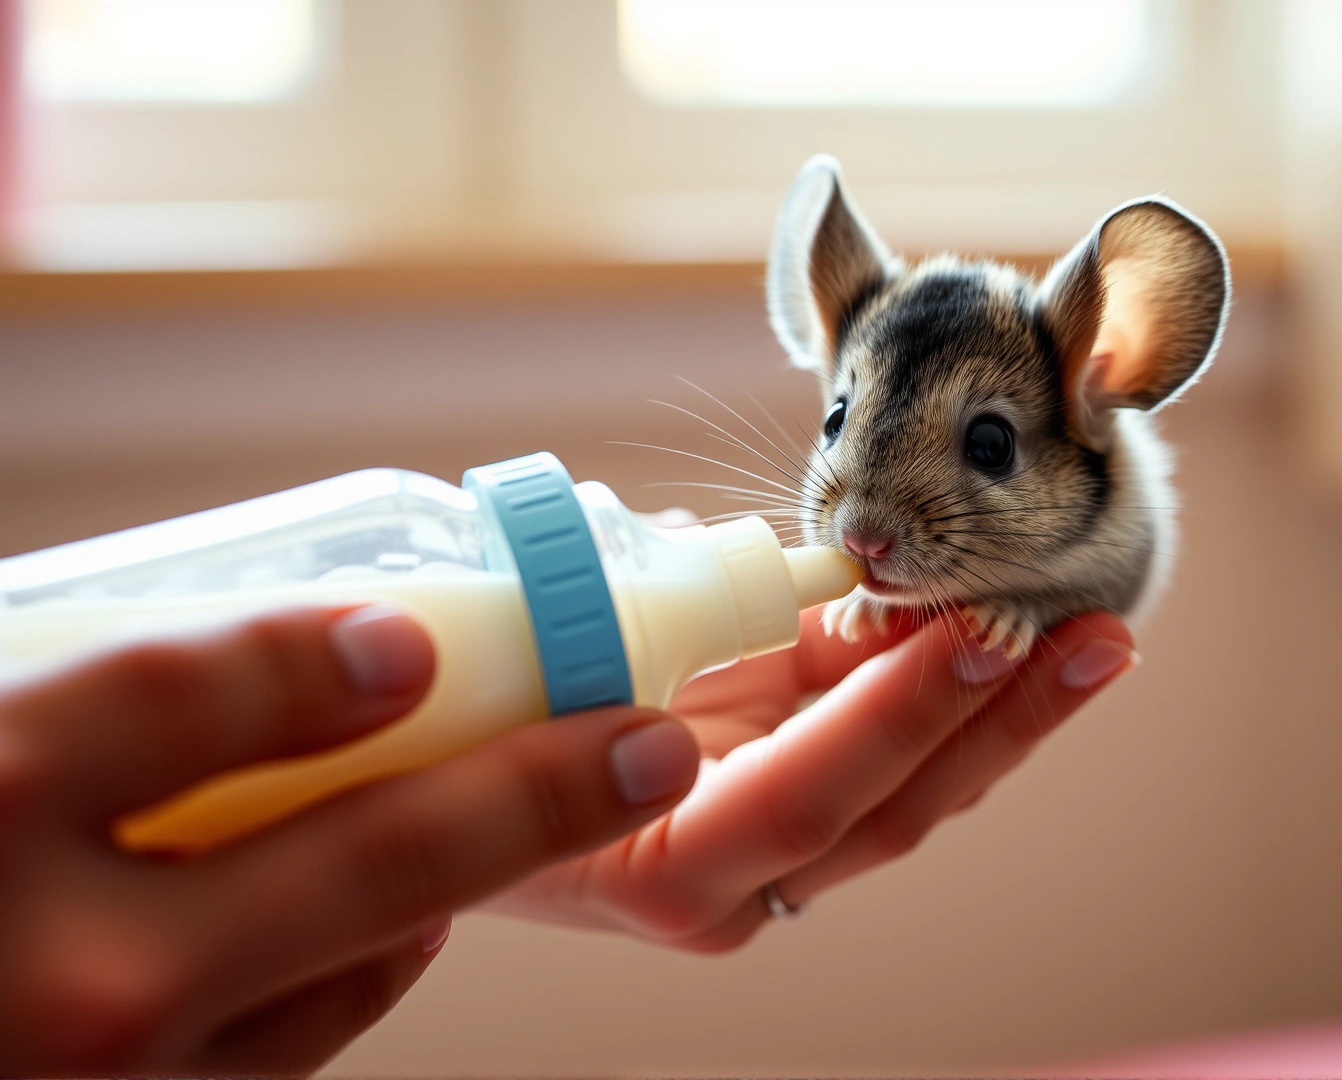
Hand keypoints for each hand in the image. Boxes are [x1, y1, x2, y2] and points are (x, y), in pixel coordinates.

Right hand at [0, 606, 699, 1074]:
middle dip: (531, 792)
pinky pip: (282, 1057)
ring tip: (525, 807)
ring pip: (345, 978)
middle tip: (648, 739)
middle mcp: (46, 975)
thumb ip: (70, 691)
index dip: (317, 655)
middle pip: (353, 864)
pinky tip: (367, 925)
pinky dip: (343, 978)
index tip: (420, 627)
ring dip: (447, 891)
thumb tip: (275, 651)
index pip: (181, 703)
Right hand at [487, 609, 1137, 950]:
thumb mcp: (557, 670)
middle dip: (1002, 718)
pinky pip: (898, 757)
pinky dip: (959, 696)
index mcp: (665, 865)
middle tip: (1095, 637)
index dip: (893, 719)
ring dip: (1010, 711)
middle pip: (899, 809)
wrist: (462, 790)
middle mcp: (740, 883)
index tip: (975, 637)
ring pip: (919, 790)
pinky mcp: (801, 801)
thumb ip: (651, 632)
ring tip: (1096, 639)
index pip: (808, 799)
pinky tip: (1029, 642)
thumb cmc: (484, 730)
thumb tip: (783, 569)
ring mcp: (777, 853)